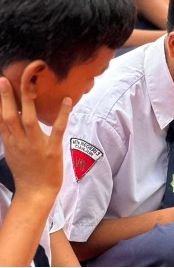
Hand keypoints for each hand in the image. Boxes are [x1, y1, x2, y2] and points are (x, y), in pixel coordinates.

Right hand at [0, 77, 69, 201]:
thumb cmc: (27, 172)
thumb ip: (12, 136)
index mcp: (10, 143)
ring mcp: (35, 145)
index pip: (1, 120)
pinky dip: (62, 115)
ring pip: (28, 120)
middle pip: (9, 117)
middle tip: (4, 80)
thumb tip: (9, 120)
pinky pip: (57, 129)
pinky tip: (66, 100)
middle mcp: (20, 142)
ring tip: (28, 84)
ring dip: (27, 102)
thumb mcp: (12, 153)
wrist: (36, 193)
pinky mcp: (52, 149)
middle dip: (6, 98)